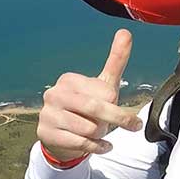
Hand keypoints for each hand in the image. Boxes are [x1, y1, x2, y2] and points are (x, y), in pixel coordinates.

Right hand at [37, 30, 143, 161]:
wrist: (63, 137)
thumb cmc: (88, 108)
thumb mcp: (104, 85)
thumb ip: (115, 60)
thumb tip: (126, 32)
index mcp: (68, 80)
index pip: (104, 92)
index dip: (116, 104)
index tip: (118, 107)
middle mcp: (54, 94)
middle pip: (96, 109)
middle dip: (118, 119)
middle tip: (134, 126)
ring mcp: (47, 114)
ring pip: (89, 129)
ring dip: (102, 134)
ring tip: (99, 132)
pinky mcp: (45, 134)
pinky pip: (80, 143)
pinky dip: (96, 147)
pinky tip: (100, 145)